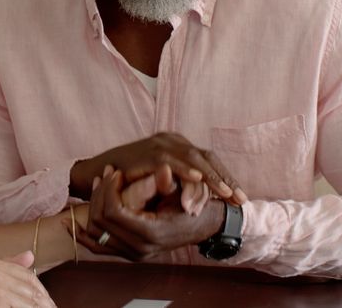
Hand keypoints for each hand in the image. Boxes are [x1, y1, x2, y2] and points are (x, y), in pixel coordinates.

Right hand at [70, 132, 246, 204]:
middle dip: (225, 179)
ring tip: (225, 193)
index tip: (241, 200)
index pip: (209, 160)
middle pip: (206, 157)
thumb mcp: (162, 181)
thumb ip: (181, 184)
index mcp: (178, 146)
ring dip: (210, 178)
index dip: (226, 179)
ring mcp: (160, 144)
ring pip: (193, 158)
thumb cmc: (132, 181)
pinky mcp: (148, 151)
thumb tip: (207, 201)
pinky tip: (197, 180)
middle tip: (240, 200)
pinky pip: (171, 161)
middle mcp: (172, 141)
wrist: (100, 174)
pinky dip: (185, 170)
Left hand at [75, 167, 227, 261]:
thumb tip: (164, 169)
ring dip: (92, 206)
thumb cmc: (194, 206)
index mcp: (151, 232)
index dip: (110, 189)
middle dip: (100, 193)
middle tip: (106, 174)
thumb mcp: (186, 192)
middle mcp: (140, 248)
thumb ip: (170, 183)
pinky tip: (69, 223)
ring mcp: (132, 253)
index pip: (114, 211)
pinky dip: (81, 235)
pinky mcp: (127, 253)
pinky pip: (97, 247)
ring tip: (99, 183)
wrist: (202, 226)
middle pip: (101, 221)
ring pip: (95, 233)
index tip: (115, 172)